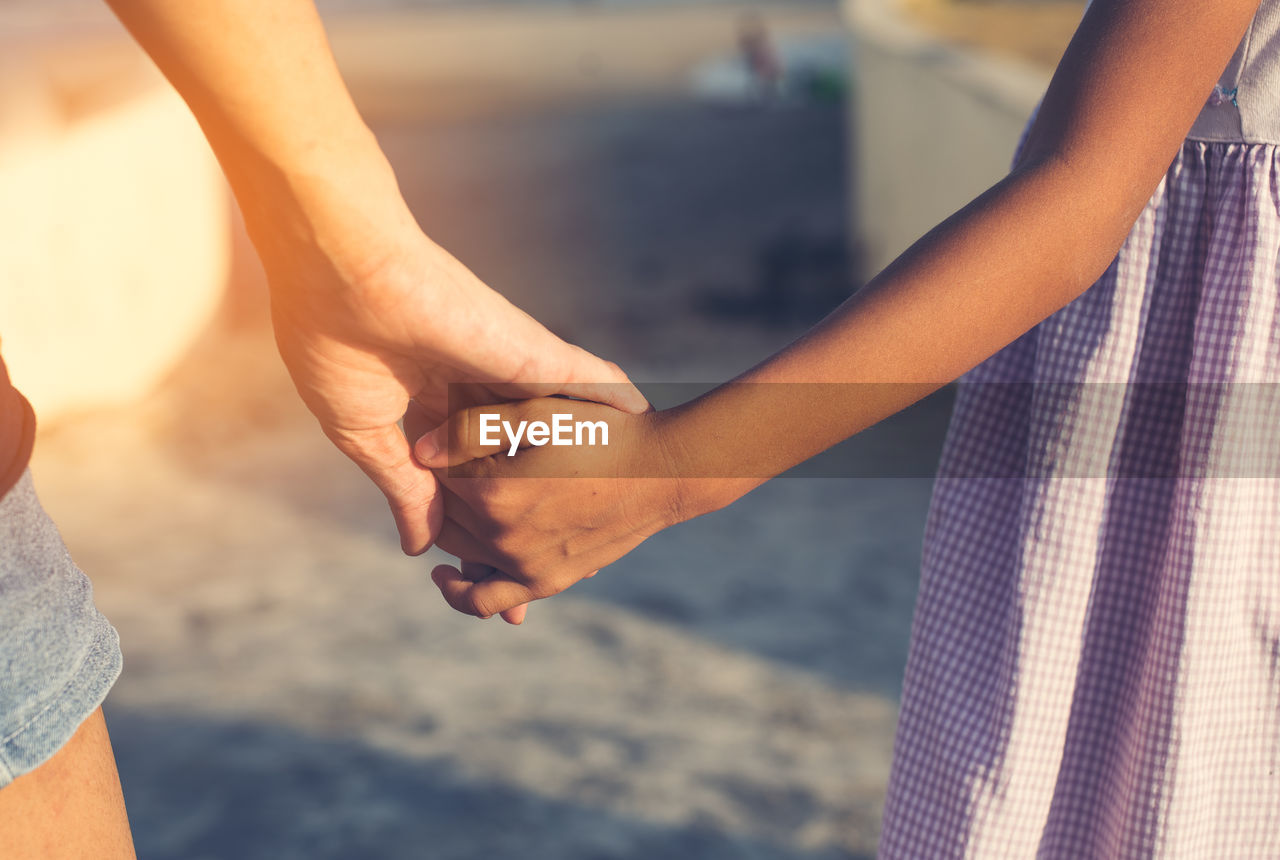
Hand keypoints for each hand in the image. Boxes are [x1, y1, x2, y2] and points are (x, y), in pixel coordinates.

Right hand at [252, 171, 647, 555]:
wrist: (342, 275)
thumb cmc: (335, 345)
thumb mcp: (365, 434)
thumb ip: (403, 488)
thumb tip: (419, 545)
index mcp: (430, 410)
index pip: (470, 474)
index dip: (487, 520)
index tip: (506, 567)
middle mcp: (475, 393)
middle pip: (523, 457)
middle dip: (547, 503)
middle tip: (581, 548)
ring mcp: (507, 372)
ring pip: (560, 423)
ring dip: (592, 455)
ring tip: (626, 486)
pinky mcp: (530, 353)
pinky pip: (587, 378)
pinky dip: (615, 396)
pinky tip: (643, 416)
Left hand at [415, 398, 687, 620]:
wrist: (663, 472)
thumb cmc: (605, 430)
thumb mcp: (541, 411)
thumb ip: (475, 427)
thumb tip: (420, 451)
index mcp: (493, 489)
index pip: (436, 473)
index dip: (439, 450)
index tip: (452, 432)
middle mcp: (501, 535)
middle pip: (443, 514)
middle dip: (443, 486)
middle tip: (459, 459)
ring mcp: (523, 565)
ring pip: (458, 552)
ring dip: (448, 528)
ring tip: (450, 506)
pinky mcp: (545, 581)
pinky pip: (487, 600)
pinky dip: (461, 593)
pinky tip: (449, 575)